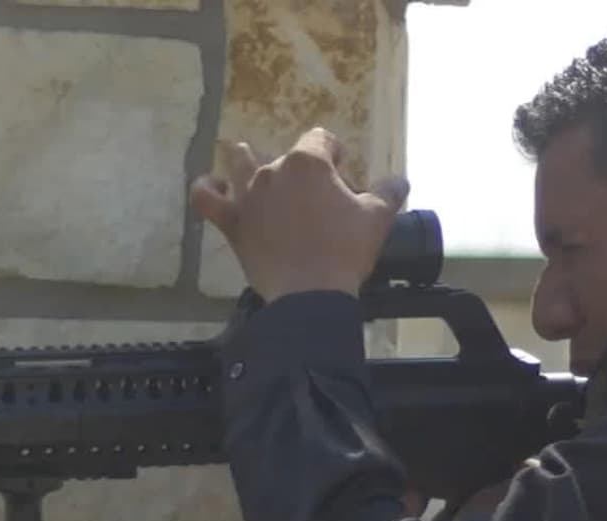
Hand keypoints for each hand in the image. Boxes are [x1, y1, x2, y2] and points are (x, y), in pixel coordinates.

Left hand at [190, 128, 409, 301]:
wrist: (310, 294)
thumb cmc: (345, 250)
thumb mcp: (378, 218)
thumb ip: (390, 191)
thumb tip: (400, 180)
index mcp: (307, 162)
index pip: (322, 139)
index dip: (335, 155)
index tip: (343, 178)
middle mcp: (272, 170)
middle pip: (287, 157)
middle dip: (302, 171)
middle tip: (317, 201)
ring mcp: (247, 195)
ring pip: (240, 164)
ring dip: (247, 161)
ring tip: (252, 164)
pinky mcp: (231, 222)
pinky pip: (206, 197)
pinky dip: (207, 188)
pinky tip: (213, 186)